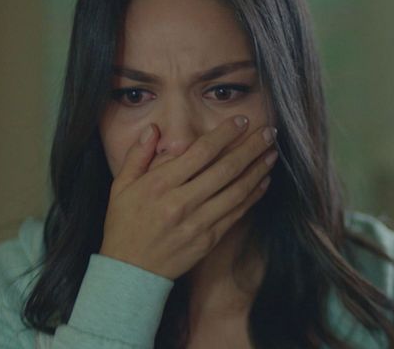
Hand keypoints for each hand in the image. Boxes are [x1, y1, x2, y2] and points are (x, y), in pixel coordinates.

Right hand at [99, 115, 277, 279]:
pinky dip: (253, 195)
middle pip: (225, 169)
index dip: (225, 134)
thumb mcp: (120, 187)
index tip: (241, 121)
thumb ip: (138, 155)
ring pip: (237, 191)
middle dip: (251, 148)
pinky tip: (264, 181)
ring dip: (258, 170)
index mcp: (159, 185)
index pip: (200, 152)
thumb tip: (154, 129)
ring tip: (272, 153)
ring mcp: (197, 222)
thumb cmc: (124, 225)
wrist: (130, 272)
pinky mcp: (209, 239)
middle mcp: (181, 202)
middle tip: (268, 132)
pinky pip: (237, 213)